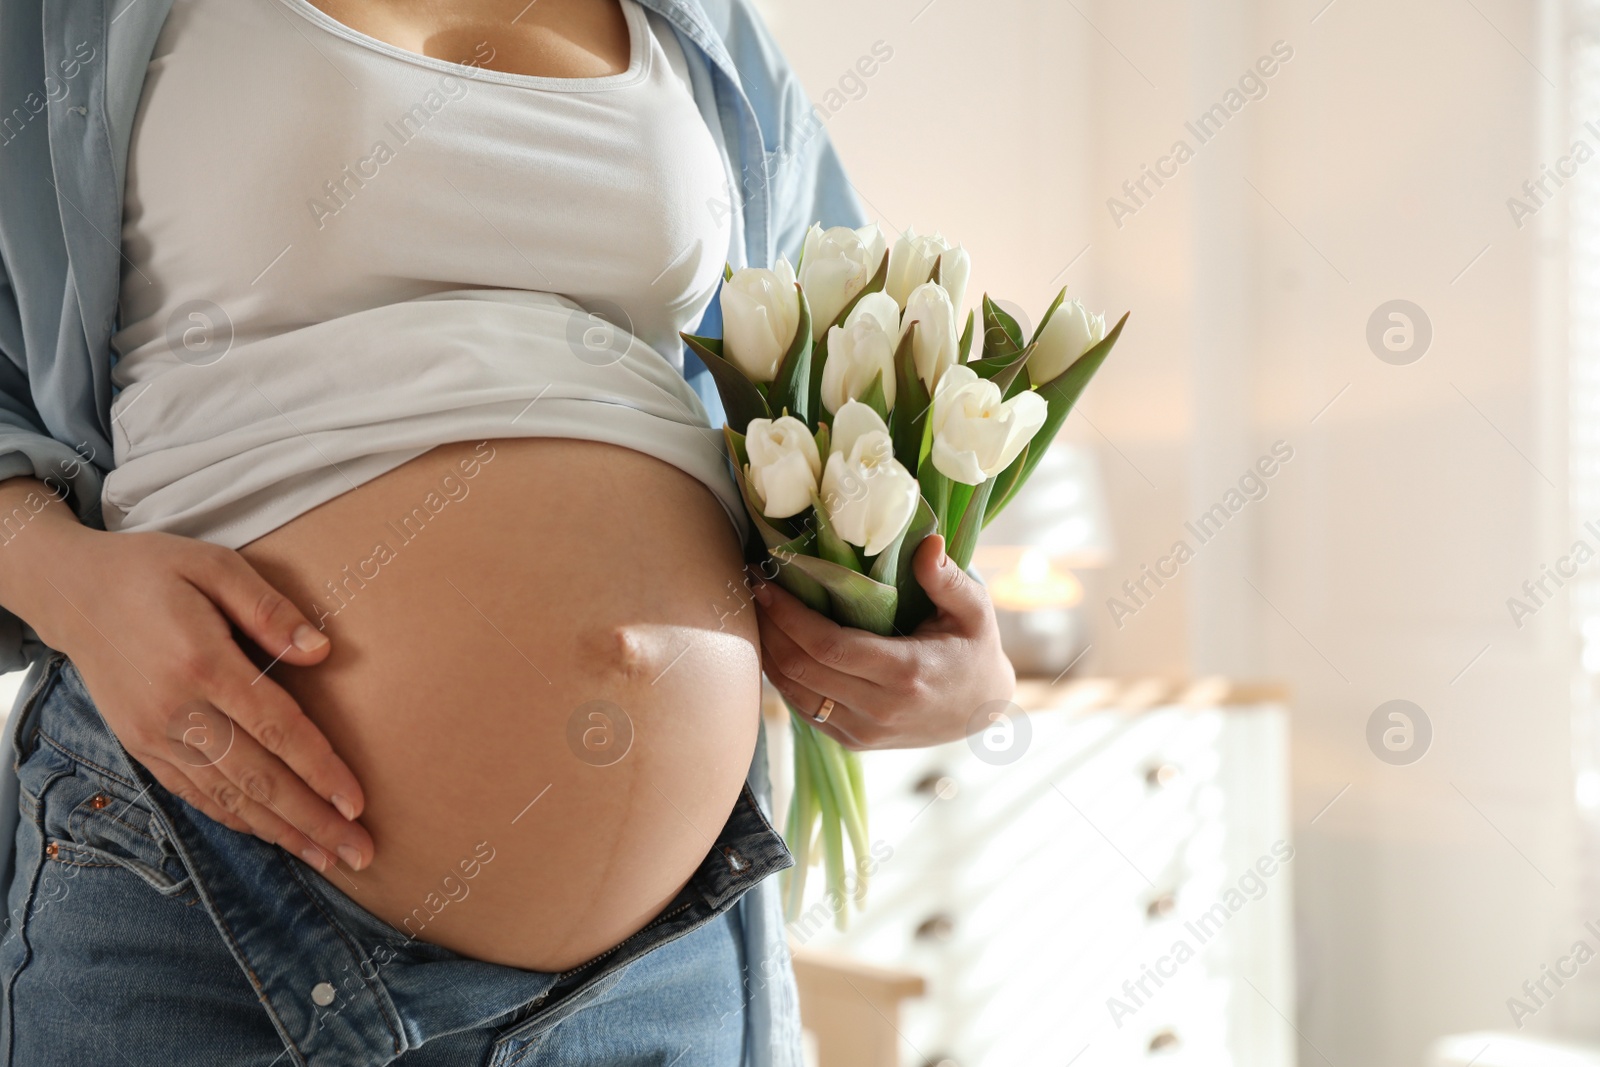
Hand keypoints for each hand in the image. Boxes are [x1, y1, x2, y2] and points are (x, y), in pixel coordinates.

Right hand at [14, 513, 371, 872]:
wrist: (72, 592)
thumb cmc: (155, 571)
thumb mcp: (215, 565)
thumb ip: (269, 610)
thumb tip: (323, 652)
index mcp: (202, 662)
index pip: (276, 728)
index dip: (320, 770)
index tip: (358, 803)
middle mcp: (177, 709)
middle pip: (257, 778)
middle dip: (312, 821)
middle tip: (359, 853)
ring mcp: (155, 734)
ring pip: (226, 797)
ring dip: (280, 832)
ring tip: (327, 857)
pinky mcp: (141, 746)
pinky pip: (195, 793)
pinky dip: (236, 819)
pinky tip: (272, 835)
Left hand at [755, 534, 1015, 749]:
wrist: (983, 710)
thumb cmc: (975, 649)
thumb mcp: (974, 610)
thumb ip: (948, 578)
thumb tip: (927, 543)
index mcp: (905, 673)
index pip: (828, 646)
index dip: (788, 615)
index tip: (766, 582)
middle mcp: (879, 710)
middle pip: (801, 669)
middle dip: (768, 627)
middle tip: (752, 587)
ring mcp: (863, 732)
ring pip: (794, 694)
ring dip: (767, 653)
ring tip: (757, 613)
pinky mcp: (853, 743)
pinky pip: (804, 710)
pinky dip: (783, 678)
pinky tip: (775, 645)